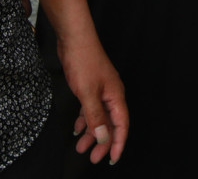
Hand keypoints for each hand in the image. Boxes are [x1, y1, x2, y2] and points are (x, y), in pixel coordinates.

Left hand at [58, 31, 127, 164]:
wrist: (75, 39)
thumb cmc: (84, 61)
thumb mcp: (88, 93)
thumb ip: (95, 116)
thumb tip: (104, 137)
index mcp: (116, 96)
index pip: (121, 125)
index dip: (118, 143)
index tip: (112, 159)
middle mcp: (111, 95)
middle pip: (110, 124)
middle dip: (102, 142)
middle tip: (92, 157)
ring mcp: (101, 91)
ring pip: (99, 118)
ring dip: (91, 133)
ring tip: (80, 147)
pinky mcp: (91, 87)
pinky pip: (91, 109)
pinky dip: (85, 120)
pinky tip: (77, 128)